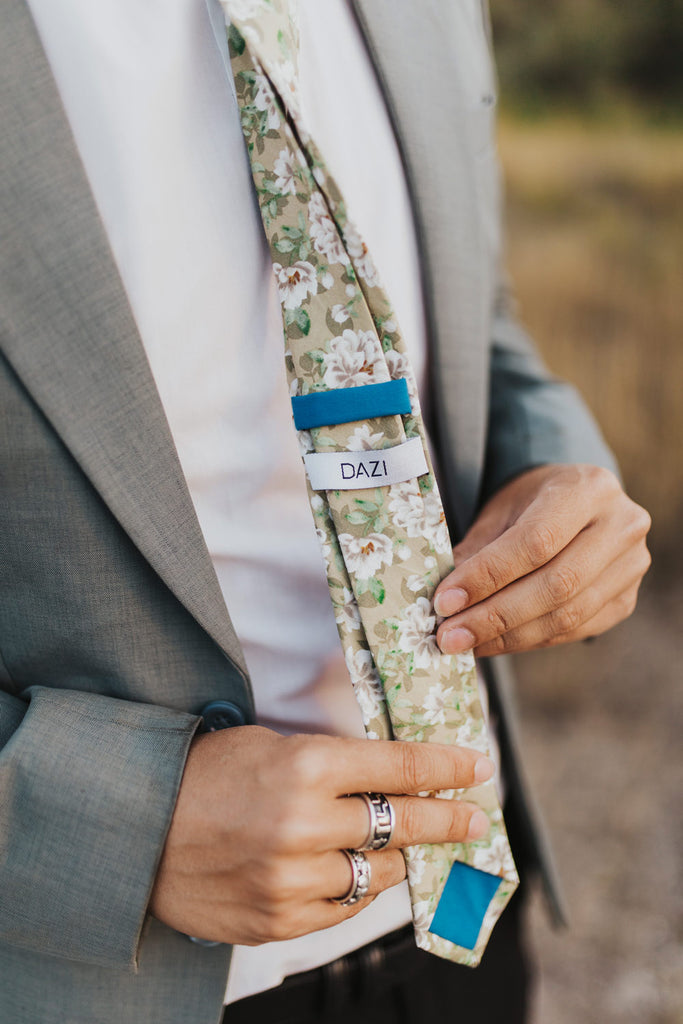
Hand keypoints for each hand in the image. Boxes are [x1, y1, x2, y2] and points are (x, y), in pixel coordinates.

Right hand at [149, 726, 493, 944]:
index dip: (445, 765)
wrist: (139, 828)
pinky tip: (359, 872)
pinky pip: (343, 909)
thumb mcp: (272, 745)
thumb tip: (394, 777)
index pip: (399, 765)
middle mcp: (306, 825)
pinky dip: (356, 889)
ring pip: (378, 874)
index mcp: (306, 766)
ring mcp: (293, 880)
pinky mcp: (278, 921)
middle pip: (403, 823)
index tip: (476, 766)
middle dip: (447, 818)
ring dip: (399, 859)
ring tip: (413, 848)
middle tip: (475, 818)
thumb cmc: (207, 773)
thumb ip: (332, 764)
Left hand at [434, 463, 650, 656]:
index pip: (536, 542)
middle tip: (449, 636)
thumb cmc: (531, 502)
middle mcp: (621, 526)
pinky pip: (575, 630)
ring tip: (464, 644)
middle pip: (556, 585)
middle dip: (495, 617)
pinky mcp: (626, 599)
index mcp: (588, 489)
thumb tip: (443, 599)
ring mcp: (631, 566)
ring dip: (508, 637)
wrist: (575, 501)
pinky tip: (493, 643)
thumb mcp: (501, 510)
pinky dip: (528, 641)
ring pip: (567, 616)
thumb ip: (477, 550)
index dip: (487, 576)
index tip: (445, 601)